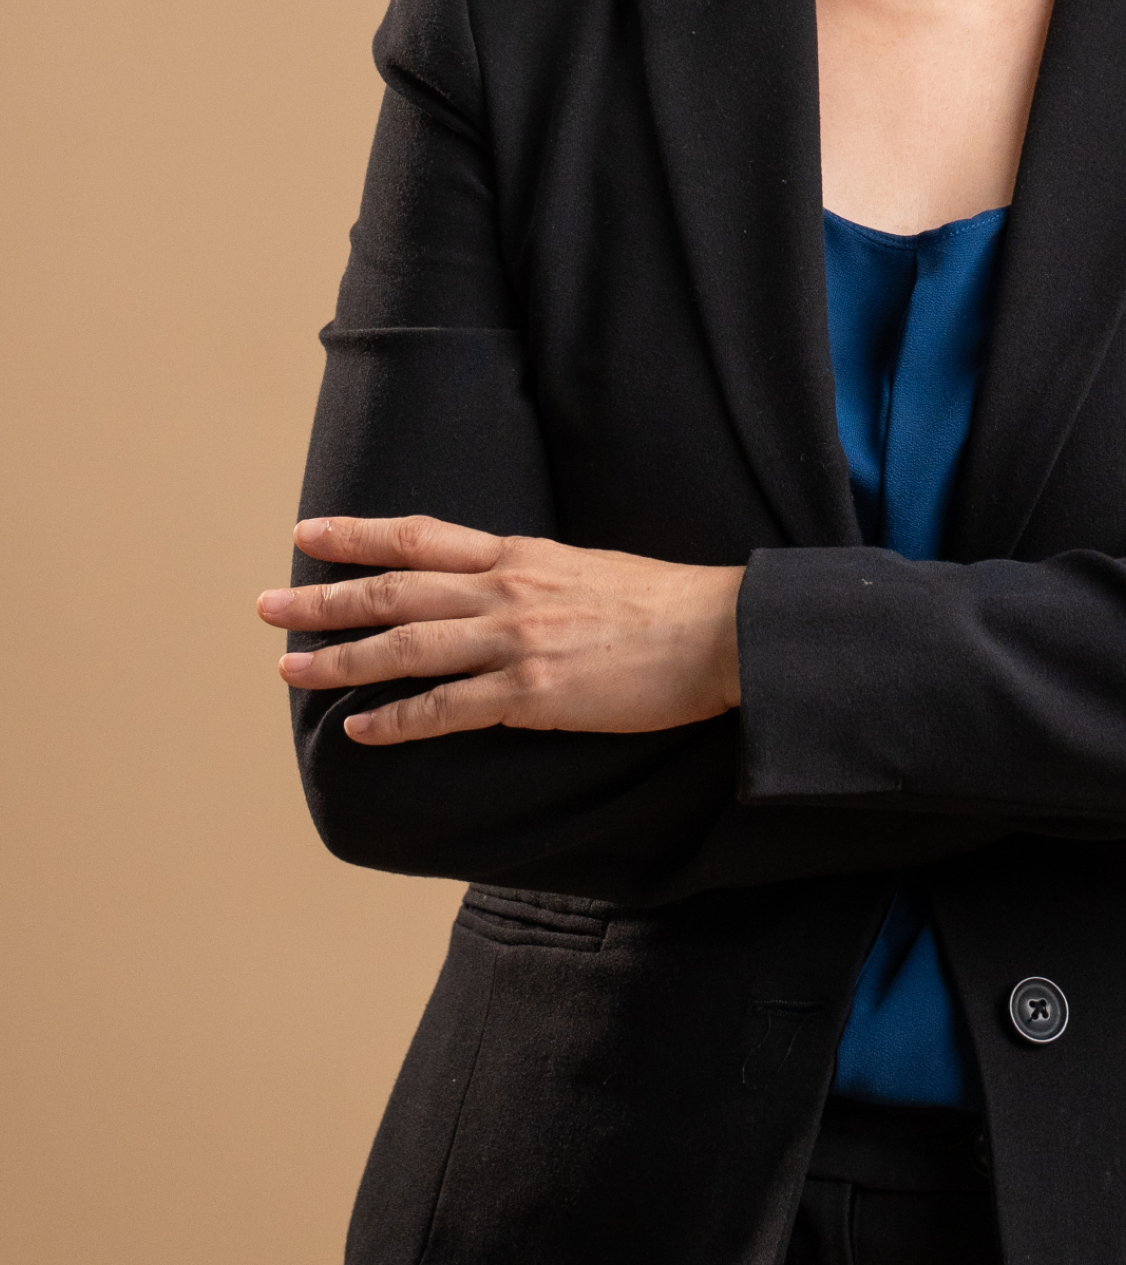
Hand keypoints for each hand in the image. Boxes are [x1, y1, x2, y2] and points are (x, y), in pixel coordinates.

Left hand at [257, 516, 744, 744]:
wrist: (719, 632)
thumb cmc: (664, 604)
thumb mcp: (588, 568)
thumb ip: (533, 577)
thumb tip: (497, 586)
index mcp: (519, 556)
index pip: (420, 536)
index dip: (358, 533)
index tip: (306, 532)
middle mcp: (505, 591)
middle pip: (393, 591)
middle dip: (323, 598)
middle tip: (267, 606)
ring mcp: (515, 642)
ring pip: (405, 650)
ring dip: (340, 660)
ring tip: (288, 671)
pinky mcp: (532, 695)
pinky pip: (447, 709)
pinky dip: (397, 721)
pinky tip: (360, 731)